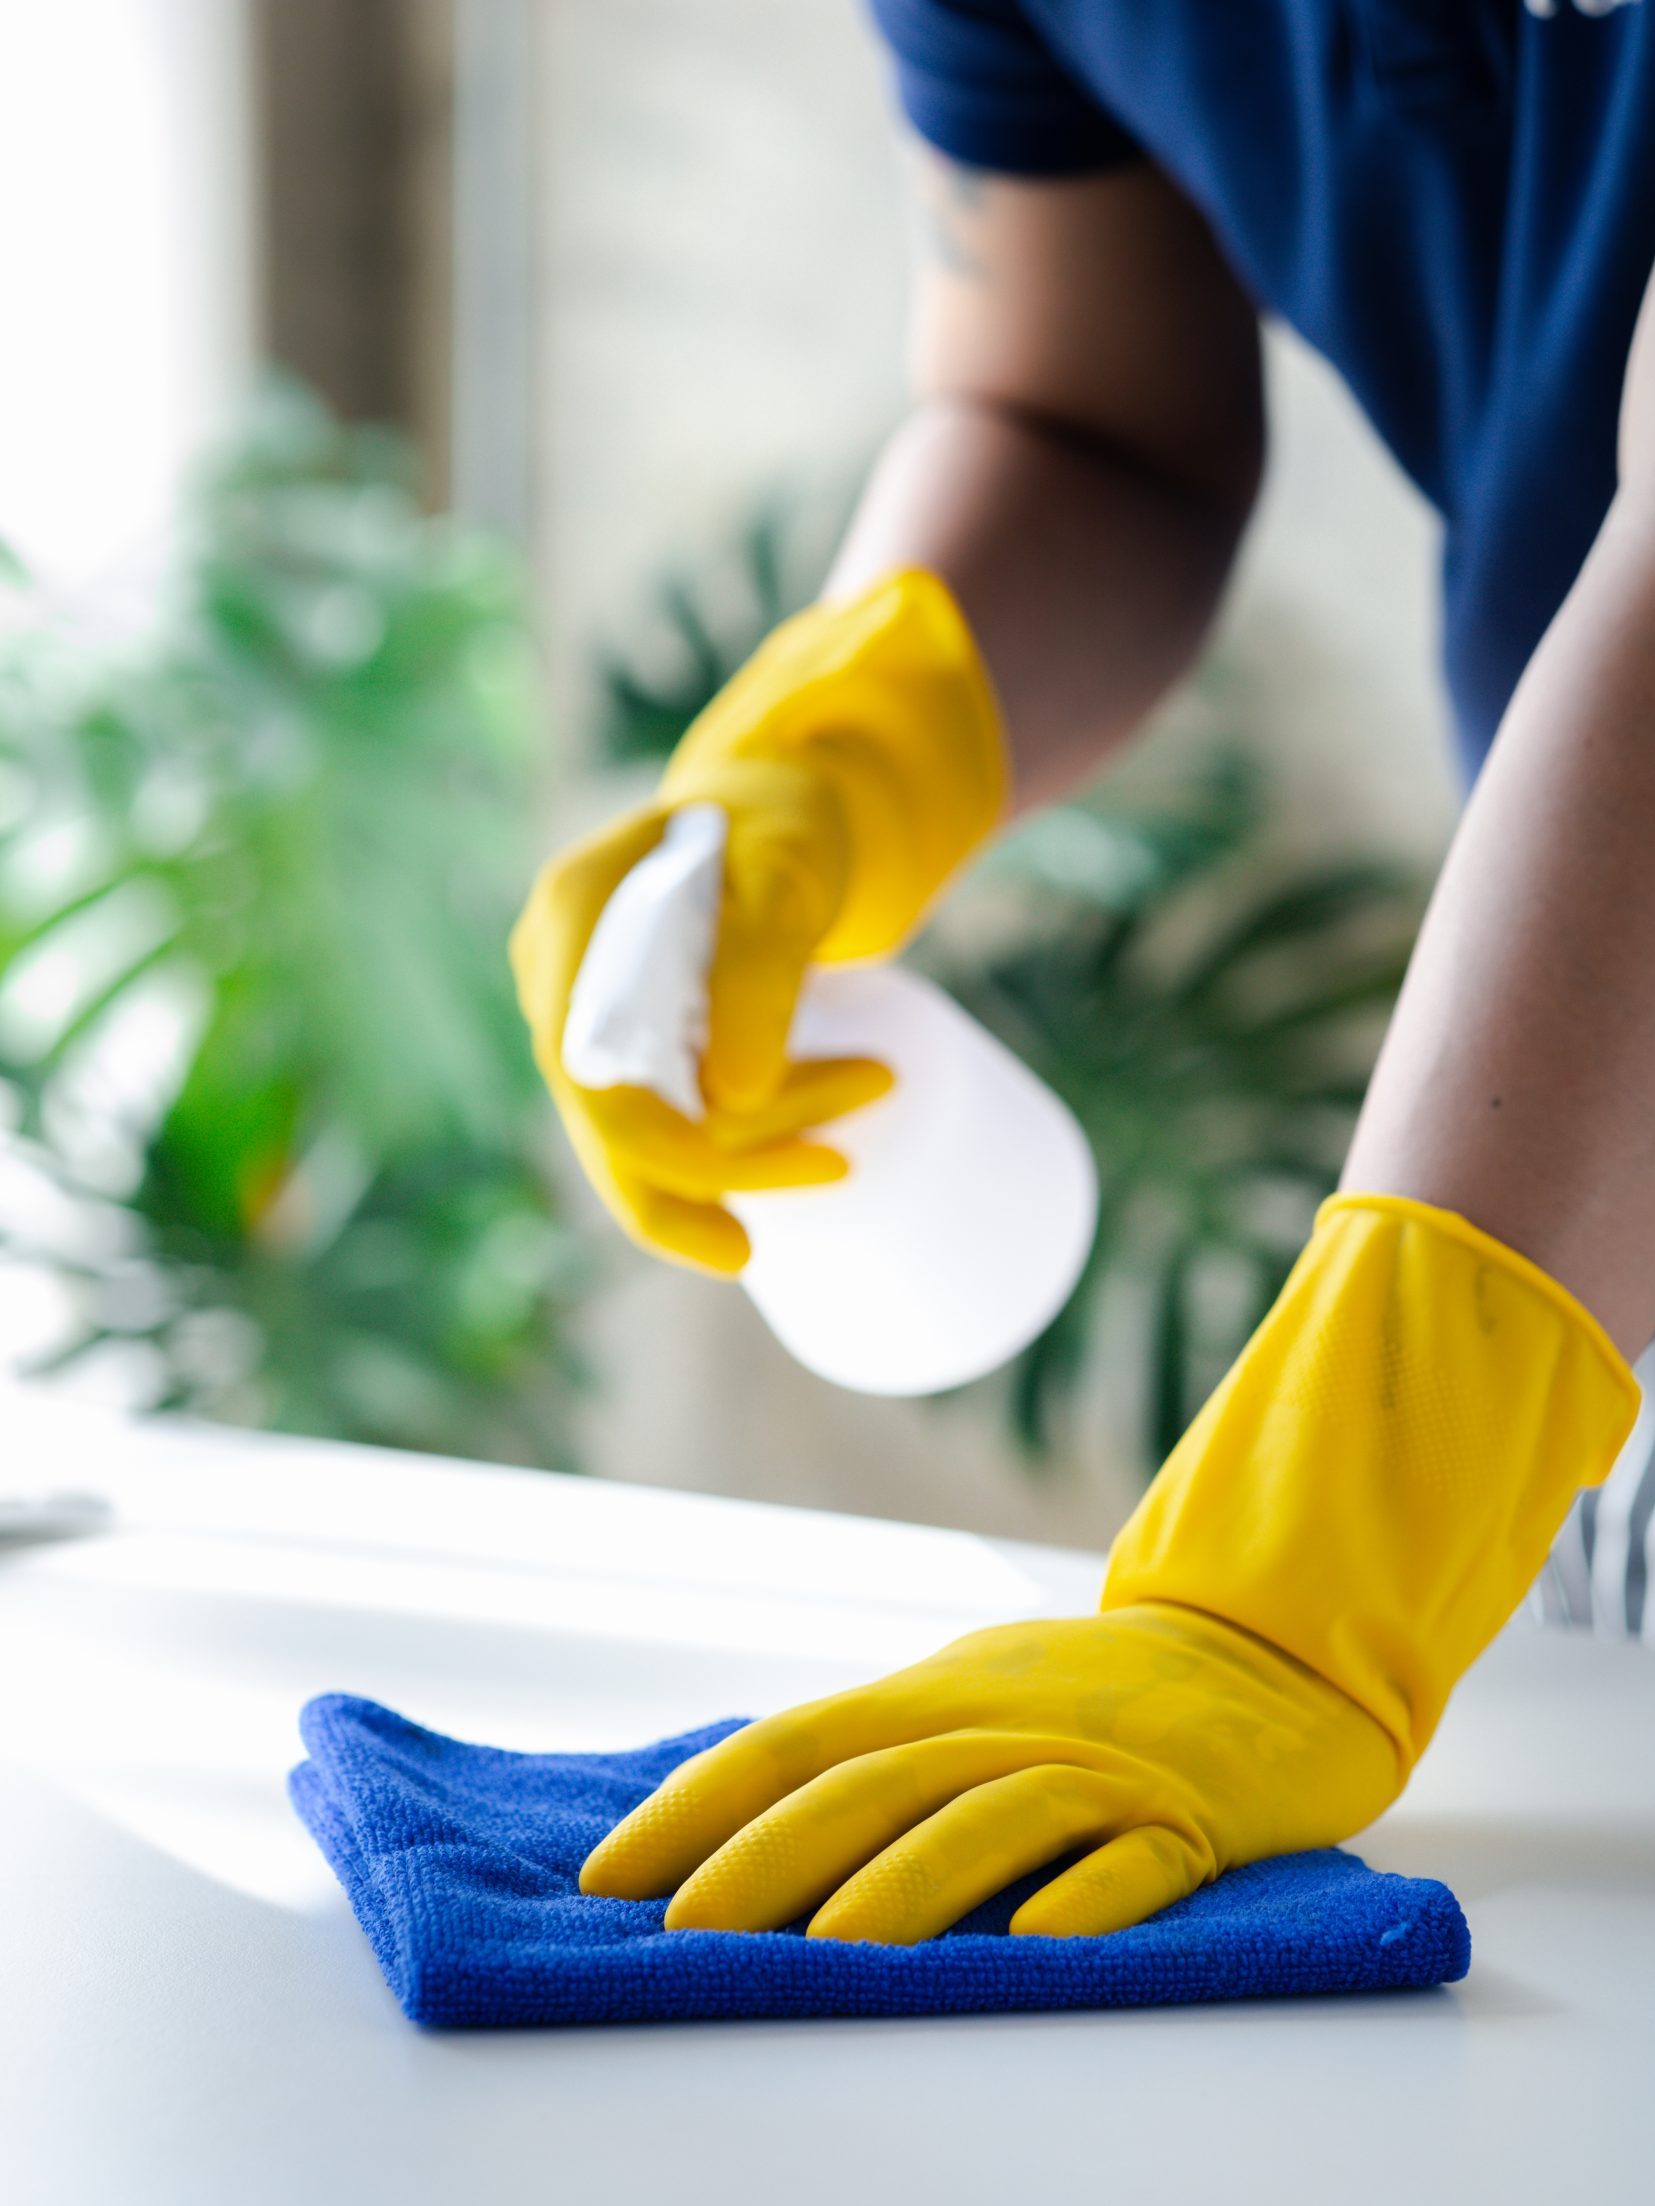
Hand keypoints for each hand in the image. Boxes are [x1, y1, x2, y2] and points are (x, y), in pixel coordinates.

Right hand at [510, 572, 1004, 1273]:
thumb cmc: (785, 821)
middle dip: (731, 1167)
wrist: (779, 806)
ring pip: (639, 1138)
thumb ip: (759, 970)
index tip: (781, 1177)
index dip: (668, 1151)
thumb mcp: (787, 872)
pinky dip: (734, 1152)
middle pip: (613, 1121)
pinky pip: (662, 1124)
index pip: (589, 1073)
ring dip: (746, 1162)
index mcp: (574, 916)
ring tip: (848, 1141)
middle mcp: (557, 973)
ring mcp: (582, 1012)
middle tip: (843, 1164)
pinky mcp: (622, 1041)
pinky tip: (804, 1158)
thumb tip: (732, 1097)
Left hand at [583, 1195, 1636, 1937]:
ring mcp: (1095, 1766)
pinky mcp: (1189, 1813)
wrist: (1259, 1656)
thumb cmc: (1084, 1696)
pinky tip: (1044, 1941)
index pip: (792, 1744)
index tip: (610, 1874)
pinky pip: (1139, 1855)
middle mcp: (997, 1724)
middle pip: (872, 1786)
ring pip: (990, 1818)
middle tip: (688, 1934)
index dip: (698, 1806)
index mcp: (930, 1698)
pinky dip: (1090, 1896)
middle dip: (770, 1860)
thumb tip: (722, 1827)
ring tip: (836, 1954)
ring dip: (910, 1884)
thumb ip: (866, 1753)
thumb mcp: (963, 1698)